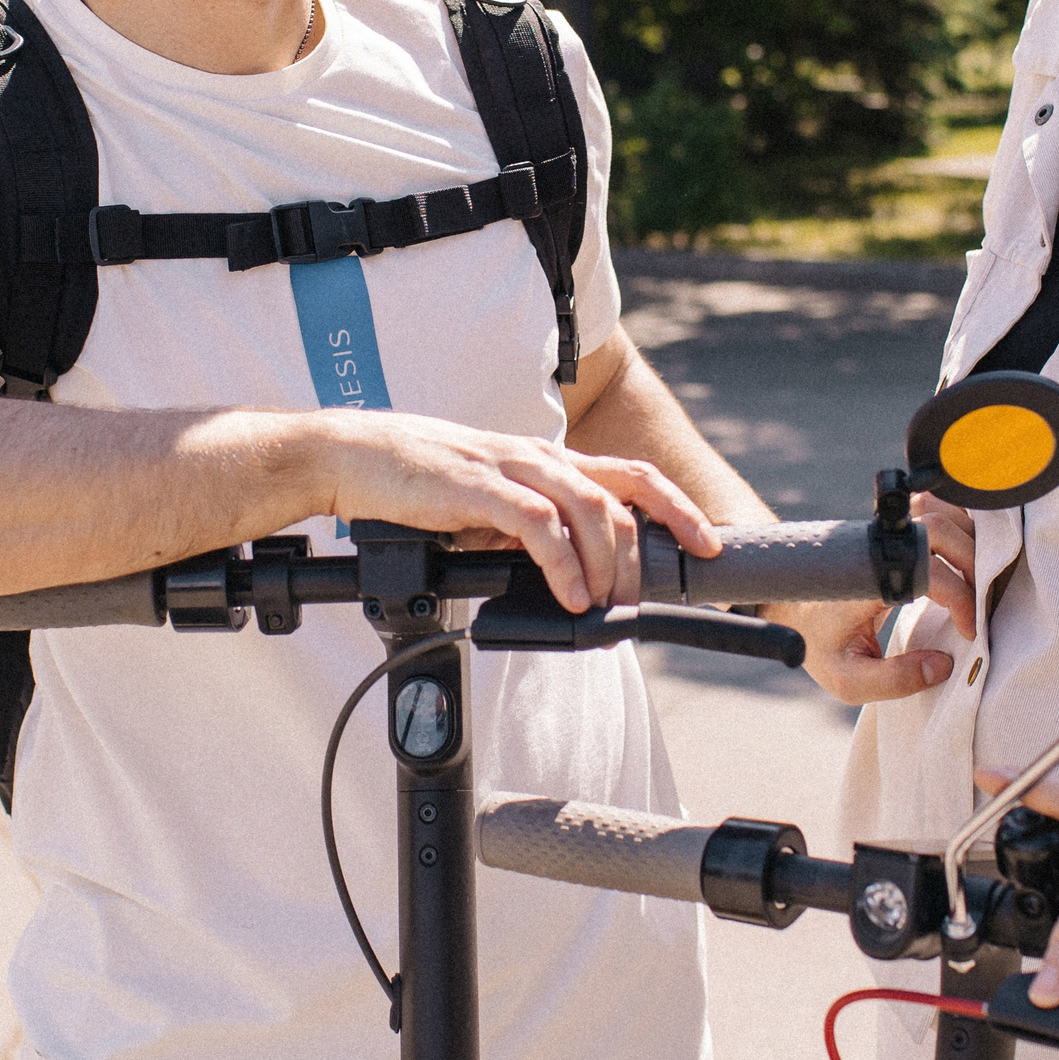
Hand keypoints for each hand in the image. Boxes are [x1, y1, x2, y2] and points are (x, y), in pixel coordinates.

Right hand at [303, 409, 720, 612]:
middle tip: (648, 596)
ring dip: (609, 564)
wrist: (352, 456)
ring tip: (607, 603)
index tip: (706, 545)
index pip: (632, 477)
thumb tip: (561, 578)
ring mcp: (511, 469)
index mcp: (547, 461)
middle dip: (653, 547)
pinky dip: (564, 565)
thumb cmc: (416, 481)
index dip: (677, 508)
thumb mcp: (487, 506)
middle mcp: (540, 458)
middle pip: (626, 494)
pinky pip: (539, 526)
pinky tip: (570, 595)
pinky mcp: (479, 487)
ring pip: (591, 509)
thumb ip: (525, 531)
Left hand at [783, 493, 980, 701]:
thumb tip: (943, 666)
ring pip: (938, 512)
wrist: (788, 609)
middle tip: (984, 602)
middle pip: (940, 529)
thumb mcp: (848, 680)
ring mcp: (883, 536)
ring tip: (979, 581)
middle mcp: (876, 550)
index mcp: (867, 582)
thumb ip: (894, 680)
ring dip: (969, 540)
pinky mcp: (890, 535)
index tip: (970, 631)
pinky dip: (956, 528)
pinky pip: (930, 512)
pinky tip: (963, 559)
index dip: (961, 600)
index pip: (929, 573)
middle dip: (974, 563)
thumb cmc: (818, 645)